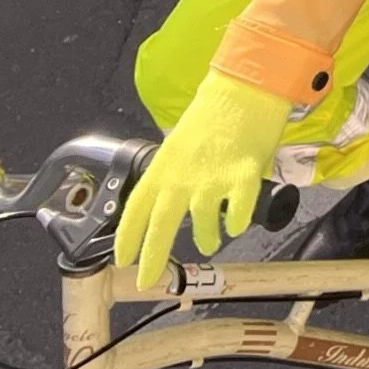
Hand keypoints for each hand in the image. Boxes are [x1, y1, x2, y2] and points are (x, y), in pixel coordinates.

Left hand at [114, 70, 291, 290]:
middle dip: (153, 258)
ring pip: (202, 225)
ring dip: (205, 238)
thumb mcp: (180, 143)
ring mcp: (212, 180)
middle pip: (161, 227)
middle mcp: (182, 178)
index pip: (136, 209)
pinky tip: (236, 223)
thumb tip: (174, 199)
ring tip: (210, 241)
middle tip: (149, 280)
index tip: (122, 259)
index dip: (127, 237)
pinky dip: (236, 222)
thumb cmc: (214, 112)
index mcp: (162, 167)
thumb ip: (175, 173)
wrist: (246, 88)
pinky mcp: (243, 179)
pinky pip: (238, 214)